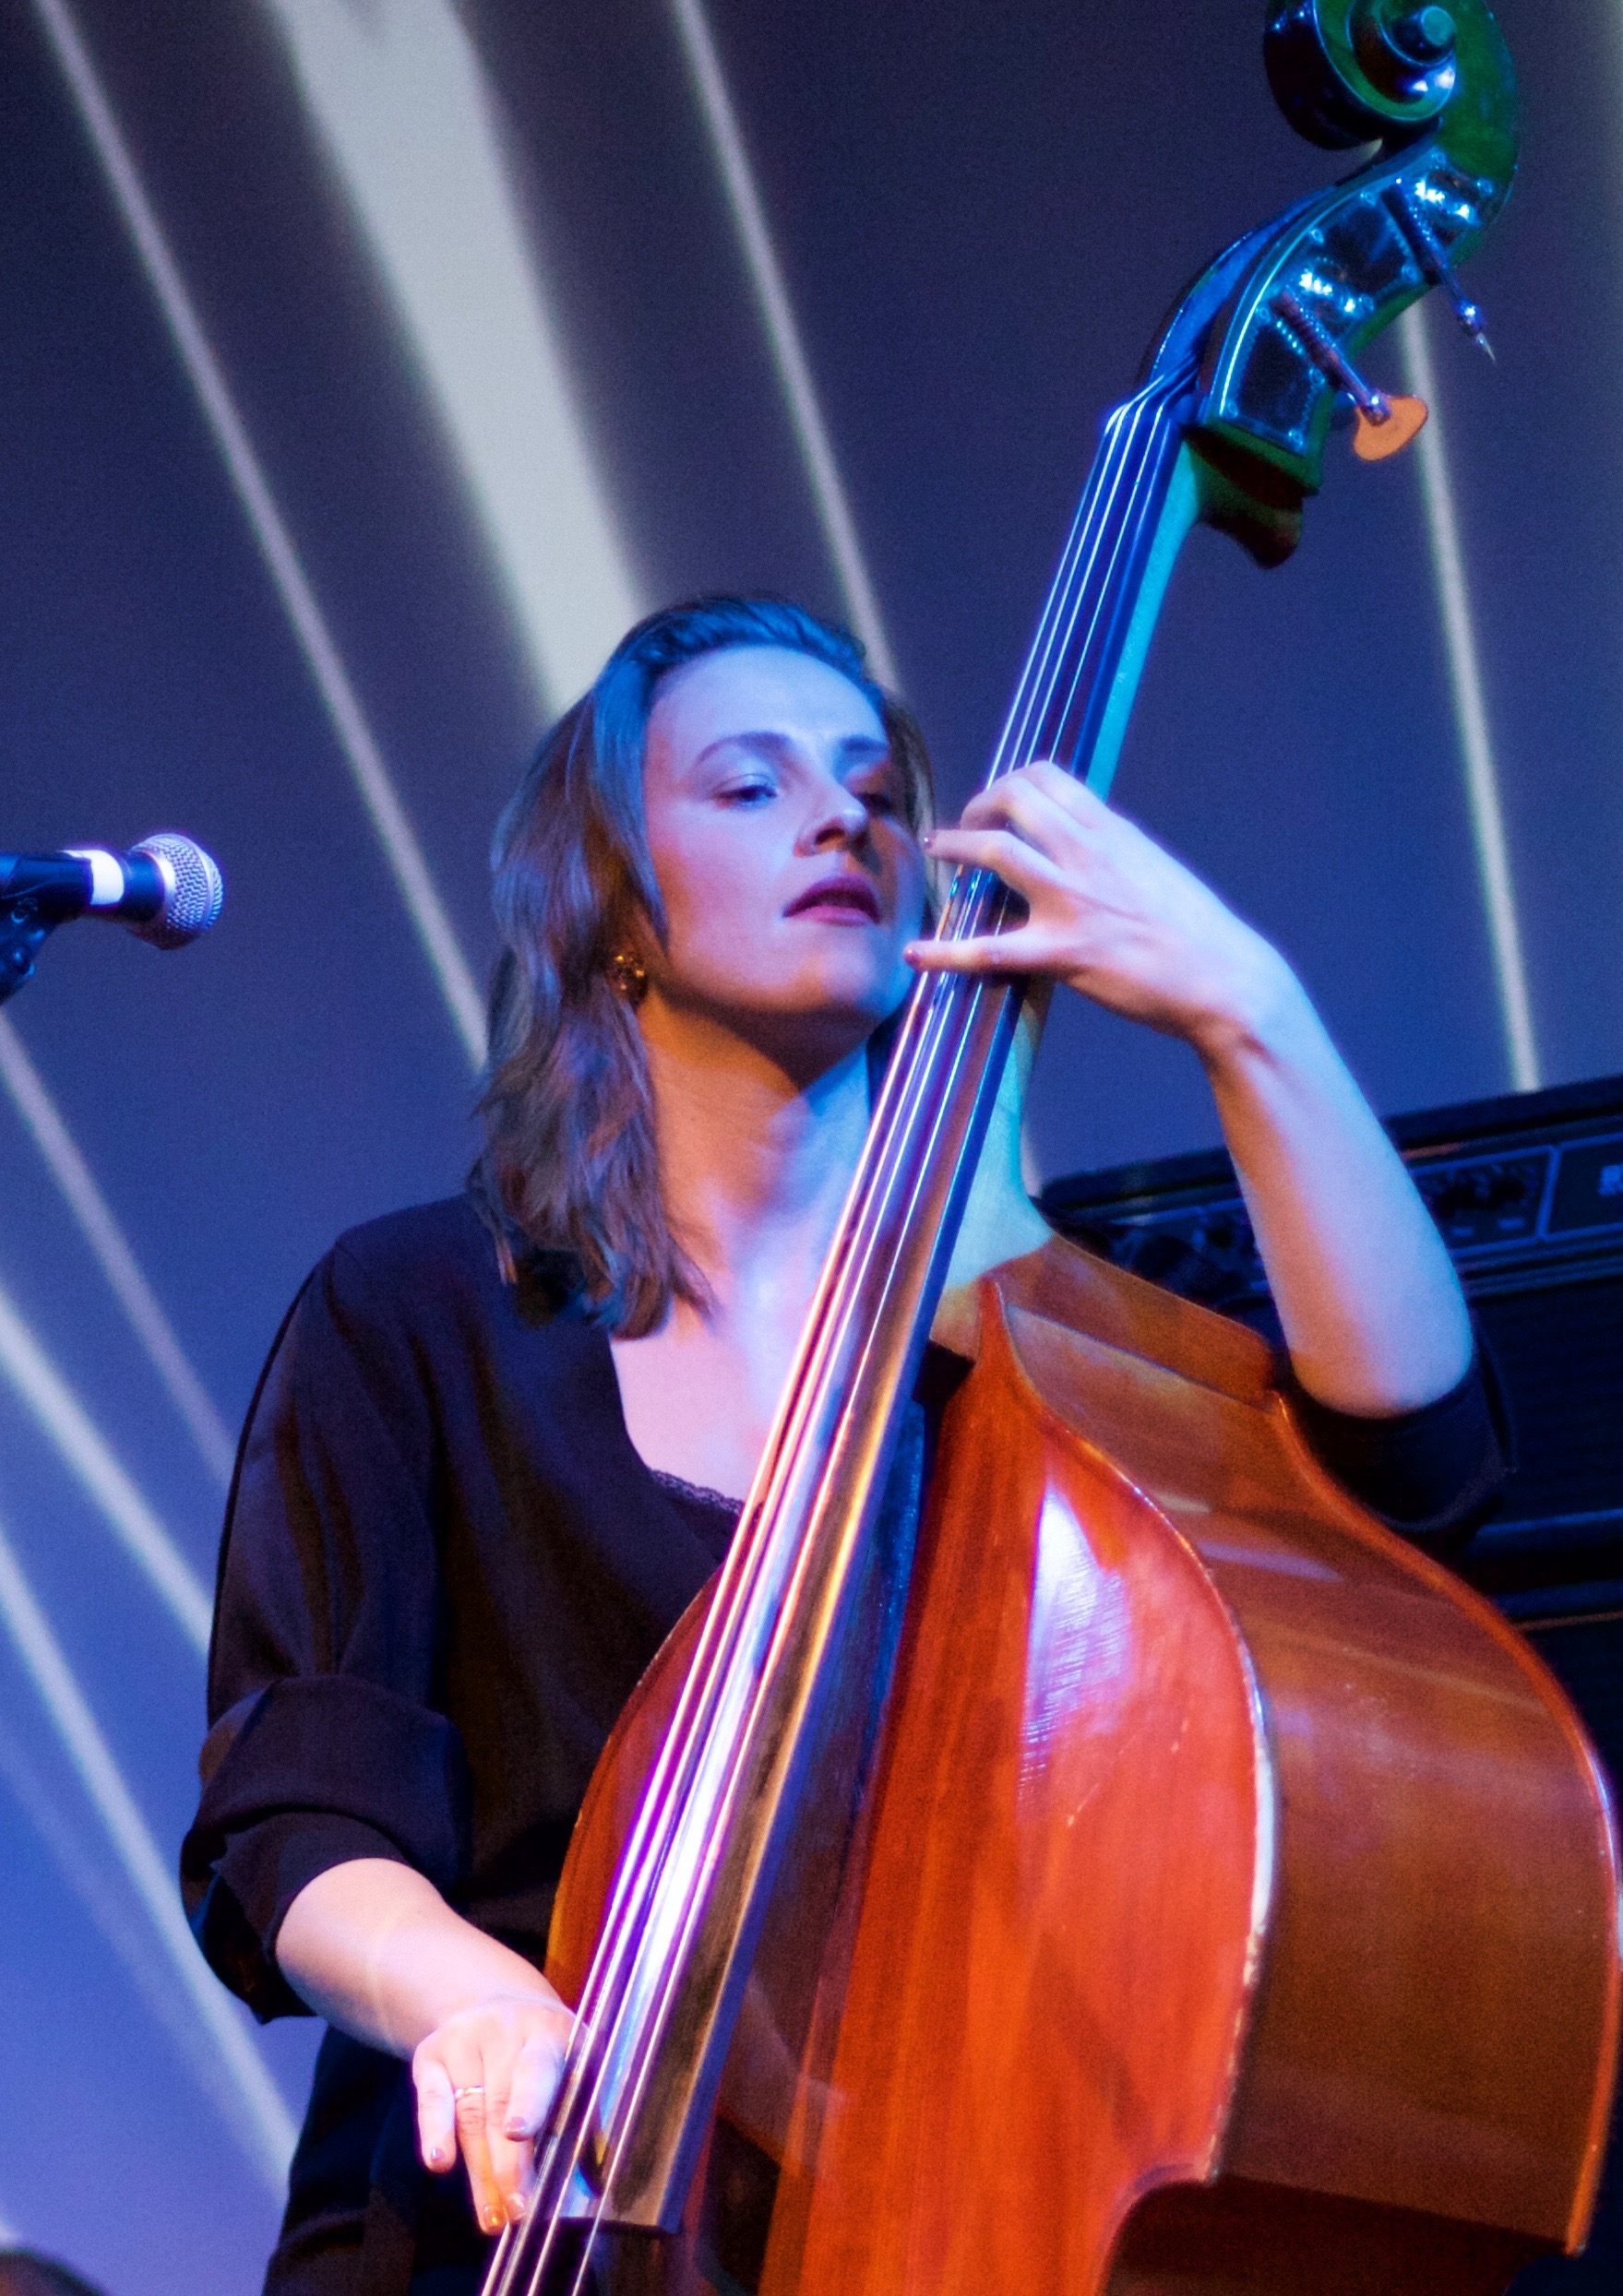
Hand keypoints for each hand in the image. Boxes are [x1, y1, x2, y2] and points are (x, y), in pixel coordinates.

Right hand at [413, 1985, 572, 2234]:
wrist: (495, 2002)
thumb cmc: (545, 2052)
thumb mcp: (572, 2064)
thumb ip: (581, 2114)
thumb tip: (595, 2177)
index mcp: (551, 2029)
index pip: (538, 2066)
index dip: (529, 2100)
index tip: (520, 2132)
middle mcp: (505, 2027)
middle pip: (501, 2100)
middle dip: (509, 2161)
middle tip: (518, 2209)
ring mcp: (464, 2037)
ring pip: (470, 2112)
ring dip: (481, 2170)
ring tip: (493, 2217)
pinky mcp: (430, 2054)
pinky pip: (431, 2100)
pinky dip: (435, 2133)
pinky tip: (439, 2163)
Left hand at [907, 762, 1295, 1060]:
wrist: (1226, 978)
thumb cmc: (1196, 931)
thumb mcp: (1154, 868)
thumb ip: (1113, 850)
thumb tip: (1082, 840)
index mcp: (1112, 832)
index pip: (1047, 777)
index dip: (1009, 782)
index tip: (997, 801)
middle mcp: (1088, 854)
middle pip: (1014, 799)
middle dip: (978, 804)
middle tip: (963, 826)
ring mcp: (1072, 901)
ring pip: (995, 851)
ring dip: (954, 845)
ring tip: (936, 849)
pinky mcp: (1063, 954)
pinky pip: (988, 950)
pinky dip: (944, 953)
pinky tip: (914, 956)